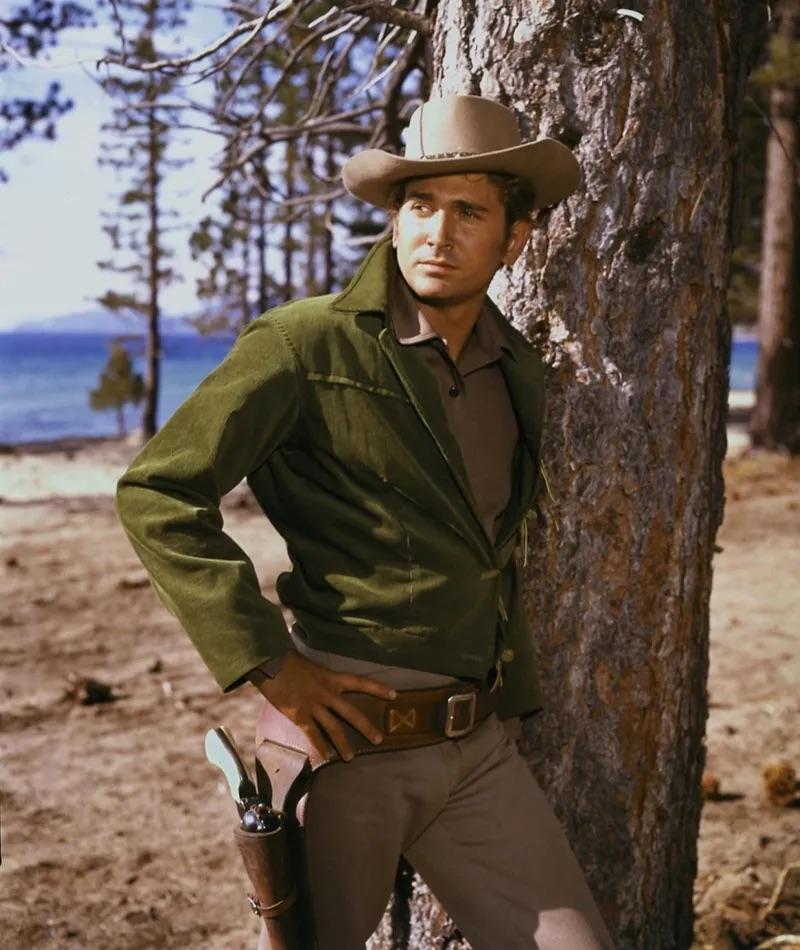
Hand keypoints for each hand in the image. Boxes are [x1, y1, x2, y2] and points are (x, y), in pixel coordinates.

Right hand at [257, 652, 396, 761]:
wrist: (271, 663)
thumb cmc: (290, 661)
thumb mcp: (312, 666)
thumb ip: (322, 679)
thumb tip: (326, 687)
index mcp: (332, 677)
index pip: (360, 682)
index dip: (378, 688)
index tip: (395, 695)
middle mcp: (327, 693)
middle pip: (352, 712)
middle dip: (366, 727)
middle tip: (379, 740)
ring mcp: (314, 706)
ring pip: (334, 728)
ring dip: (344, 744)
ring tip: (351, 758)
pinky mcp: (300, 716)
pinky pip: (313, 735)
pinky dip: (319, 747)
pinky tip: (324, 758)